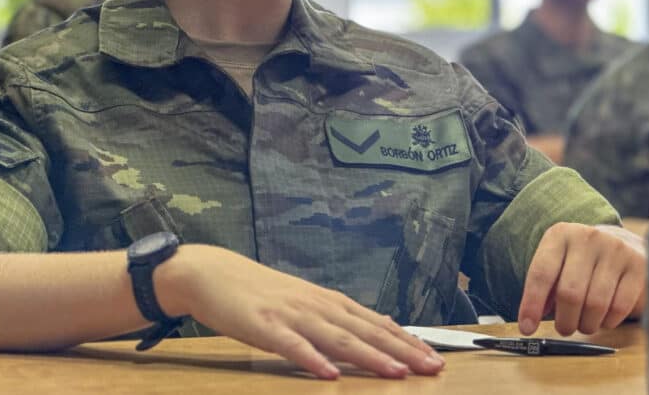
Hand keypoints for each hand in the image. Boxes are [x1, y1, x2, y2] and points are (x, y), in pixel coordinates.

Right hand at [158, 244, 444, 379]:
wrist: (214, 274)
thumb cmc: (263, 294)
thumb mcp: (309, 302)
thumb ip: (343, 316)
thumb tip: (383, 324)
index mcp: (330, 302)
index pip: (378, 324)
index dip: (407, 342)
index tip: (434, 359)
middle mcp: (318, 306)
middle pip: (367, 331)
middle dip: (402, 351)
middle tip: (431, 368)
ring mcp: (293, 315)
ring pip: (338, 338)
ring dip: (369, 356)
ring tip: (396, 372)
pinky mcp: (265, 326)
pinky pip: (292, 346)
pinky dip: (313, 360)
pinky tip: (330, 375)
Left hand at [517, 223, 645, 335]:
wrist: (625, 244)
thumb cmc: (583, 263)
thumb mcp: (558, 266)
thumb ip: (544, 291)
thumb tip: (529, 321)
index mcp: (561, 235)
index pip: (541, 273)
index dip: (531, 305)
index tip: (527, 328)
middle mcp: (588, 237)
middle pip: (570, 293)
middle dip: (565, 321)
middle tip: (565, 328)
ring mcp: (616, 249)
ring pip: (595, 304)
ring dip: (587, 324)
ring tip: (585, 324)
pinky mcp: (638, 265)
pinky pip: (619, 307)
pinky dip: (608, 321)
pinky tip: (605, 317)